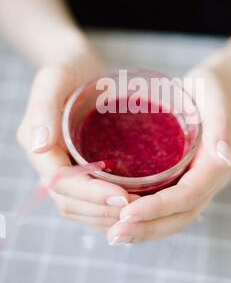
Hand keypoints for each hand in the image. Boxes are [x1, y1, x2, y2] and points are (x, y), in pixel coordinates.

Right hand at [17, 53, 136, 230]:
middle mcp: (49, 163)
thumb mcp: (53, 80)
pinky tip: (132, 206)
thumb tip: (39, 146)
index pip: (61, 183)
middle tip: (138, 210)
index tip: (123, 199)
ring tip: (139, 213)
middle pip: (70, 201)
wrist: (77, 66)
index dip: (90, 195)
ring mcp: (64, 168)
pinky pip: (89, 199)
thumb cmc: (66, 68)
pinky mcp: (80, 168)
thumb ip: (43, 108)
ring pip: (79, 207)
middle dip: (101, 211)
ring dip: (105, 216)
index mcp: (40, 147)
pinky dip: (107, 208)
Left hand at [105, 65, 230, 244]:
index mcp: (218, 165)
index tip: (128, 213)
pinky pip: (167, 207)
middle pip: (180, 215)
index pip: (189, 196)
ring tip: (114, 234)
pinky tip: (121, 219)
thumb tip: (223, 157)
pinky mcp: (183, 180)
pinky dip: (146, 218)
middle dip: (148, 228)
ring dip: (145, 230)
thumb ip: (221, 126)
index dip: (160, 208)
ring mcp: (197, 183)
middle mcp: (208, 181)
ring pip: (173, 217)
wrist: (212, 88)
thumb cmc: (210, 88)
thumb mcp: (215, 97)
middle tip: (115, 235)